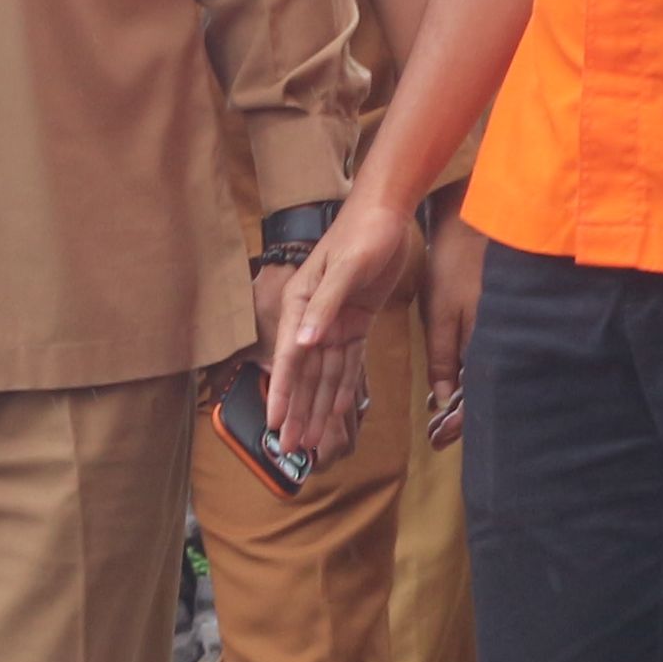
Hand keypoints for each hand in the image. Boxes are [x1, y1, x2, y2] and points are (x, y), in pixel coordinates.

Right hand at [267, 190, 421, 460]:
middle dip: (299, 412)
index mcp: (300, 304)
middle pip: (306, 375)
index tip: (276, 425)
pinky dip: (342, 387)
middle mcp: (313, 318)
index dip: (284, 394)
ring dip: (319, 407)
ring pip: (325, 375)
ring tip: (312, 440)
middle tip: (293, 448)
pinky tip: (336, 411)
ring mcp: (335, 322)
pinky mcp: (356, 322)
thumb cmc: (362, 232)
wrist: (386, 212)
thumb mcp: (345, 267)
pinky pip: (348, 362)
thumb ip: (325, 306)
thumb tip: (304, 343)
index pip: (291, 359)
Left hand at [422, 209, 485, 439]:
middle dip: (459, 418)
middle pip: (482, 394)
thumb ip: (442, 358)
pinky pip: (479, 359)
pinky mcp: (490, 323)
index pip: (476, 399)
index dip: (457, 423)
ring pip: (481, 379)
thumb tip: (442, 399)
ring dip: (461, 401)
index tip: (437, 438)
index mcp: (488, 347)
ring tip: (439, 418)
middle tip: (437, 434)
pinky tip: (448, 384)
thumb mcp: (441, 315)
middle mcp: (498, 345)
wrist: (472, 228)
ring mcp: (496, 334)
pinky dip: (464, 376)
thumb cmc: (455, 269)